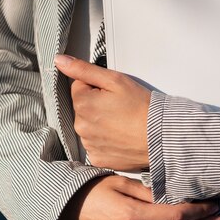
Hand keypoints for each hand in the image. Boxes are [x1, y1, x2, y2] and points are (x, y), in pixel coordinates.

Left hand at [54, 54, 149, 170]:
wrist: (161, 136)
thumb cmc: (141, 106)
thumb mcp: (115, 80)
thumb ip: (84, 69)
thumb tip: (59, 60)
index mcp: (83, 104)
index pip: (80, 86)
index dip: (97, 86)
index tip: (113, 93)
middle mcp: (81, 126)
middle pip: (83, 107)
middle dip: (97, 104)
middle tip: (120, 107)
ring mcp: (89, 144)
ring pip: (89, 126)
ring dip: (100, 122)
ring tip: (122, 122)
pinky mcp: (98, 158)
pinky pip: (96, 144)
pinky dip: (105, 140)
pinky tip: (120, 136)